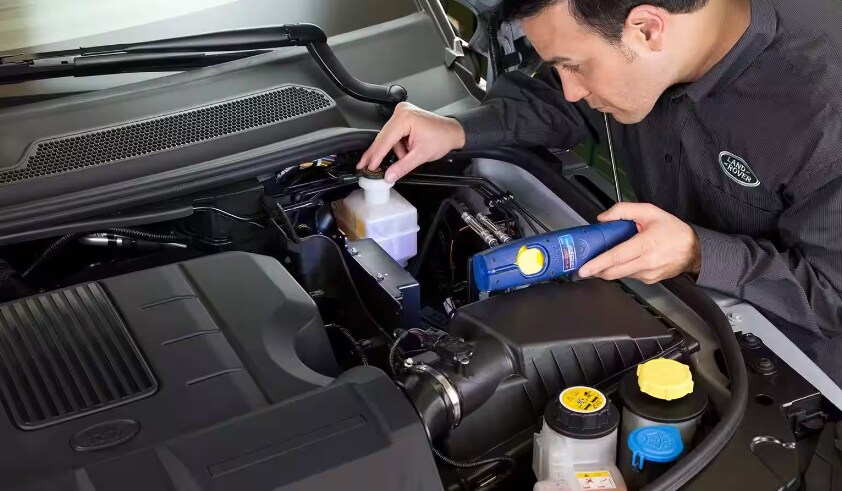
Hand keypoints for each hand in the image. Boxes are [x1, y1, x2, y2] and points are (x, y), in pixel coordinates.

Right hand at [357, 102, 465, 182]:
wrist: (453, 131)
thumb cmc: (442, 138)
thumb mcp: (420, 156)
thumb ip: (402, 167)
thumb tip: (389, 175)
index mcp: (405, 118)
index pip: (386, 139)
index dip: (376, 155)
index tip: (368, 165)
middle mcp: (402, 112)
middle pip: (384, 137)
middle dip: (379, 153)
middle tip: (365, 165)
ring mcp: (402, 113)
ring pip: (389, 137)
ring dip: (395, 150)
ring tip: (408, 155)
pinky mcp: (404, 117)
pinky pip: (394, 134)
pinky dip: (398, 145)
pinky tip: (406, 150)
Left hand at [578, 202, 700, 283]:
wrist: (694, 249)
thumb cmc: (673, 230)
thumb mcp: (649, 211)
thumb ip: (623, 210)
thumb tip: (603, 218)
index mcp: (646, 244)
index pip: (617, 257)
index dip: (598, 263)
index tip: (584, 269)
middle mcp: (647, 262)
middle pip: (614, 272)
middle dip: (596, 270)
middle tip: (585, 265)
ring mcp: (648, 274)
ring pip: (620, 275)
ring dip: (609, 269)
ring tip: (607, 257)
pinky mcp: (650, 280)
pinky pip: (630, 276)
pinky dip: (622, 269)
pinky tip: (625, 260)